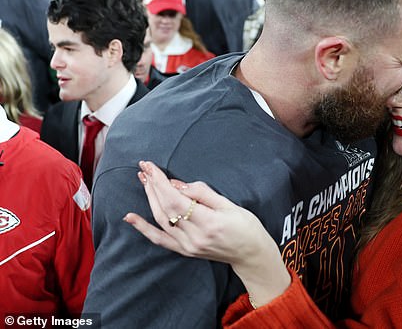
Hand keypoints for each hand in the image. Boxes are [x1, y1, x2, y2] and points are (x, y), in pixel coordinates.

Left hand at [125, 161, 290, 305]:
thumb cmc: (246, 227)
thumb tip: (177, 184)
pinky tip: (130, 217)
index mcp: (209, 223)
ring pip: (161, 220)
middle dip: (153, 185)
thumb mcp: (230, 205)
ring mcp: (188, 246)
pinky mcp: (185, 251)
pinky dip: (143, 228)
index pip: (176, 200)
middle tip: (145, 167)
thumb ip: (203, 193)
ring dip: (150, 198)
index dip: (161, 182)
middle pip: (165, 208)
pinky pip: (159, 239)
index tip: (152, 167)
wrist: (251, 254)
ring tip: (144, 180)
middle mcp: (195, 237)